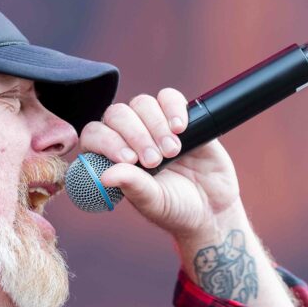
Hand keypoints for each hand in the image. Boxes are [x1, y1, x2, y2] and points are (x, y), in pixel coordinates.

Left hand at [79, 88, 241, 238]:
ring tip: (172, 151)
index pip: (95, 135)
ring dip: (155, 125)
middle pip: (117, 114)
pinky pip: (169, 97)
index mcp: (112, 157)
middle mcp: (129, 137)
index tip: (129, 159)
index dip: (107, 141)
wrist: (212, 209)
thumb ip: (132, 186)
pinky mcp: (180, 117)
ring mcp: (154, 125)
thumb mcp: (152, 202)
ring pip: (142, 104)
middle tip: (154, 160)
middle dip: (135, 134)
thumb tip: (104, 176)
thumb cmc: (174, 209)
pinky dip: (173, 108)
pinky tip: (181, 128)